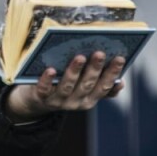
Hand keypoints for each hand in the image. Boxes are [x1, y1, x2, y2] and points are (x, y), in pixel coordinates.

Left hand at [5, 51, 125, 121]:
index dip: (112, 73)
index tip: (120, 58)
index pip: (104, 87)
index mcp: (89, 99)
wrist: (36, 101)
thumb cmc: (63, 86)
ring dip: (74, 72)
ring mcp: (58, 101)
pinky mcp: (41, 97)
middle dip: (95, 69)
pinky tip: (51, 69)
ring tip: (79, 57)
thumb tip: (120, 82)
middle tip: (100, 53)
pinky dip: (47, 80)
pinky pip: (44, 89)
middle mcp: (75, 102)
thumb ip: (99, 84)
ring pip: (67, 87)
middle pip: (87, 85)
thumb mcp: (83, 87)